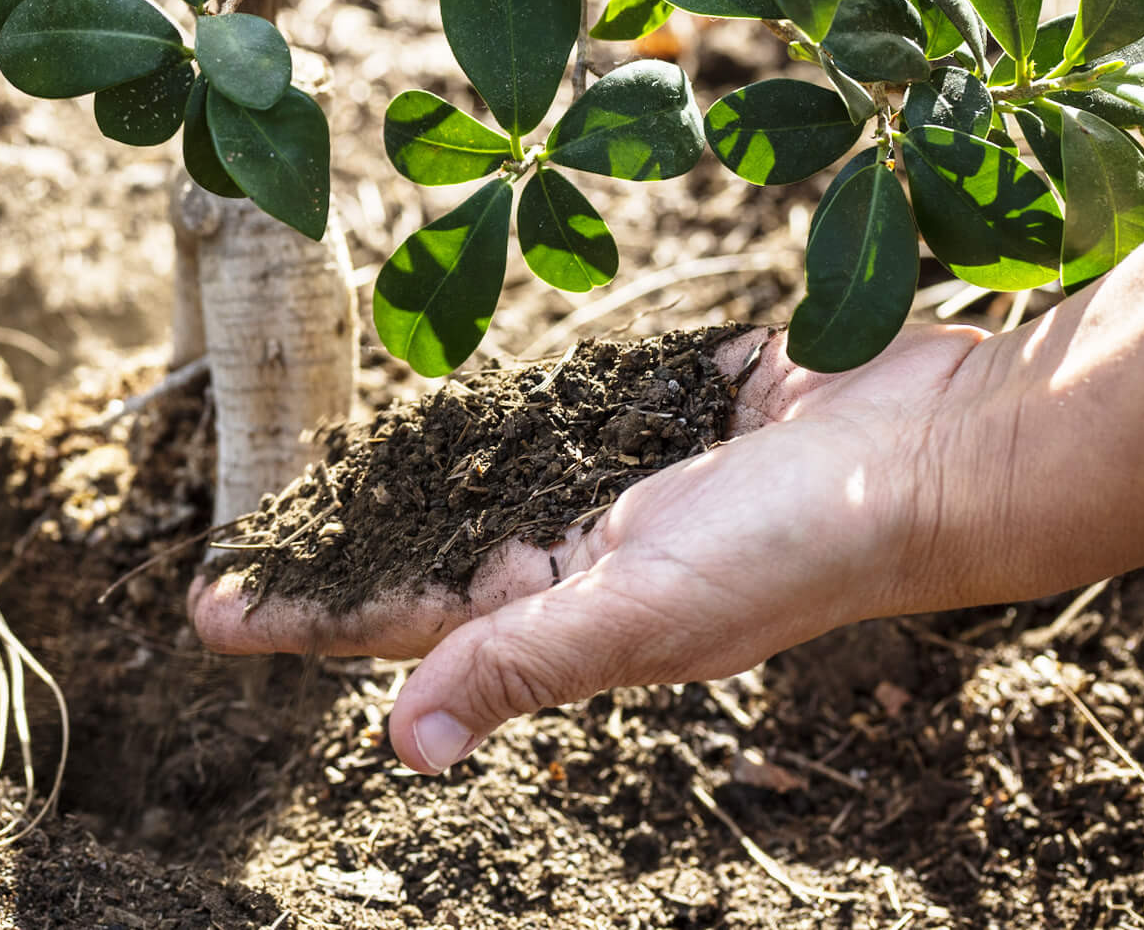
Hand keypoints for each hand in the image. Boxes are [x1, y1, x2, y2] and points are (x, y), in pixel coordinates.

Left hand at [189, 325, 990, 773]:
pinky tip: (440, 399)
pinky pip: (560, 407)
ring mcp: (619, 479)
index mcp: (565, 607)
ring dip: (398, 477)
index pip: (397, 615)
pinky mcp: (660, 408)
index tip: (202, 609)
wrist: (941, 449)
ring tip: (308, 472)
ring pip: (478, 474)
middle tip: (226, 537)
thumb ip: (523, 659)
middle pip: (419, 545)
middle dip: (326, 546)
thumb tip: (402, 745)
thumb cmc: (799, 541)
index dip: (301, 613)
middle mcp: (579, 551)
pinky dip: (503, 409)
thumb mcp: (643, 606)